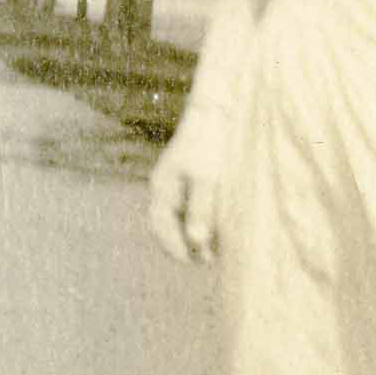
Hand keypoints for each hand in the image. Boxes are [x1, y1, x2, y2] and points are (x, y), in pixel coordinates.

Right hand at [148, 136, 221, 266]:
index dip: (176, 248)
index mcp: (162, 187)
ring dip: (192, 235)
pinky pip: (188, 208)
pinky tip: (215, 228)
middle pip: (167, 226)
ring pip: (178, 218)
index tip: (195, 262)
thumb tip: (197, 243)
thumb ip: (201, 211)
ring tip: (214, 250)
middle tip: (208, 261)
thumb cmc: (209, 144)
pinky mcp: (190, 179)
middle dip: (184, 245)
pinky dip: (198, 221)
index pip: (160, 227)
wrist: (214, 112)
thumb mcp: (206, 179)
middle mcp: (164, 187)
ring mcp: (175, 183)